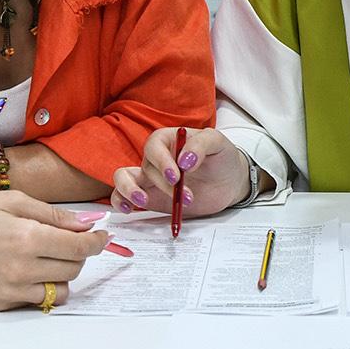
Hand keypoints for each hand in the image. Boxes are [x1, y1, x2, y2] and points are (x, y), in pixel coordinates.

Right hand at [0, 192, 114, 310]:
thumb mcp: (11, 201)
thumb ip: (53, 215)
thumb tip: (87, 224)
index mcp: (25, 238)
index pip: (79, 248)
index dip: (97, 242)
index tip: (103, 236)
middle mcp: (20, 269)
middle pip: (73, 269)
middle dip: (76, 254)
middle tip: (62, 240)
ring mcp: (9, 291)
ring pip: (60, 291)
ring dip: (61, 275)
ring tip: (43, 258)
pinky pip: (35, 301)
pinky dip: (38, 286)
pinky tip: (22, 269)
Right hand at [108, 127, 251, 218]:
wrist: (229, 182)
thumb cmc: (221, 157)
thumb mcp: (218, 143)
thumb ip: (201, 144)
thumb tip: (184, 160)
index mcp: (168, 139)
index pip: (154, 146)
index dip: (161, 161)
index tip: (177, 176)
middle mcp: (155, 158)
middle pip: (146, 167)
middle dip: (165, 185)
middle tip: (188, 197)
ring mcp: (149, 179)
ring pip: (123, 178)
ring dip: (129, 190)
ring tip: (144, 201)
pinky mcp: (149, 198)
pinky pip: (123, 196)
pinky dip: (120, 201)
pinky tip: (129, 209)